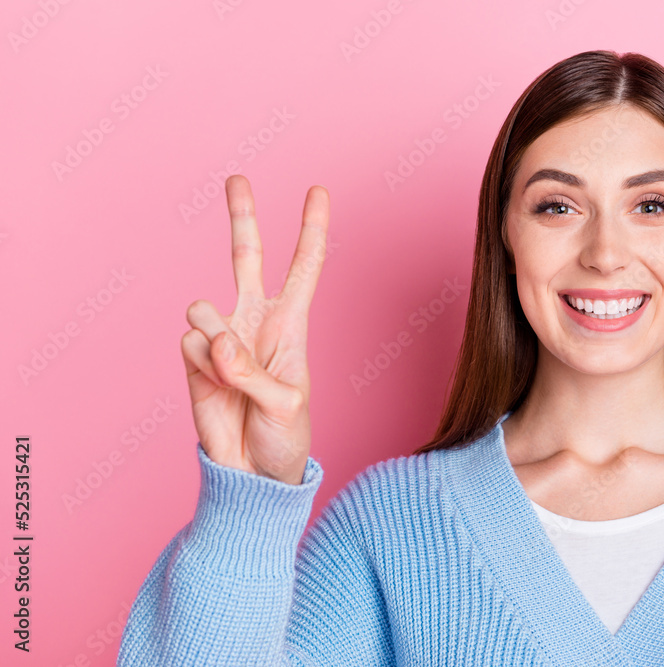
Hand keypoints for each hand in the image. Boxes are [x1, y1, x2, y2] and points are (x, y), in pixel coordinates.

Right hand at [180, 175, 329, 484]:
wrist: (251, 473)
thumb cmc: (284, 439)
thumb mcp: (286, 407)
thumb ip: (252, 374)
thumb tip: (216, 342)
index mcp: (291, 324)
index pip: (305, 267)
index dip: (312, 229)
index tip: (317, 190)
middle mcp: (254, 321)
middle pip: (246, 256)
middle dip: (243, 217)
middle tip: (237, 178)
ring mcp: (221, 337)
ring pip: (203, 307)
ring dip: (215, 340)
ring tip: (230, 375)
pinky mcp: (193, 358)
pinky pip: (187, 343)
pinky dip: (200, 366)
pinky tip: (213, 387)